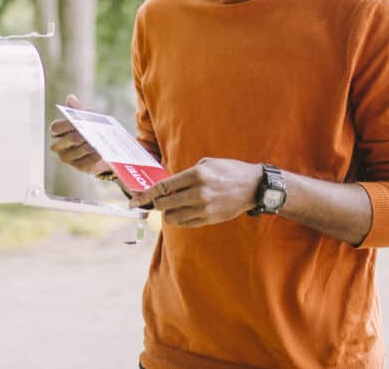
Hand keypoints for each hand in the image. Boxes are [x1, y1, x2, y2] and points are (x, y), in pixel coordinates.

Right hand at [48, 94, 111, 174]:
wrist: (105, 146)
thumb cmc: (91, 128)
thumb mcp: (87, 116)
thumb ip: (79, 108)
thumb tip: (70, 98)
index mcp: (57, 132)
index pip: (56, 128)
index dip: (66, 125)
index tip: (77, 121)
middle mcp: (59, 146)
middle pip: (68, 140)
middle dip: (79, 135)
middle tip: (89, 132)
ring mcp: (68, 158)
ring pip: (77, 151)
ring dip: (88, 146)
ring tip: (97, 142)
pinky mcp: (80, 167)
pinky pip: (86, 162)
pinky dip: (94, 156)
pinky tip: (101, 152)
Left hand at [128, 158, 263, 227]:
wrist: (253, 187)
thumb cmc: (229, 171)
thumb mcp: (207, 164)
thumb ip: (186, 174)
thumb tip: (168, 186)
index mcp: (196, 175)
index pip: (163, 187)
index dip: (146, 195)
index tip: (135, 201)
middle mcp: (198, 193)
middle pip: (164, 204)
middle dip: (156, 204)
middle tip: (155, 202)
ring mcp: (204, 208)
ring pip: (173, 217)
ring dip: (168, 213)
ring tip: (172, 206)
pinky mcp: (209, 219)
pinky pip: (185, 224)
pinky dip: (179, 219)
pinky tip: (183, 211)